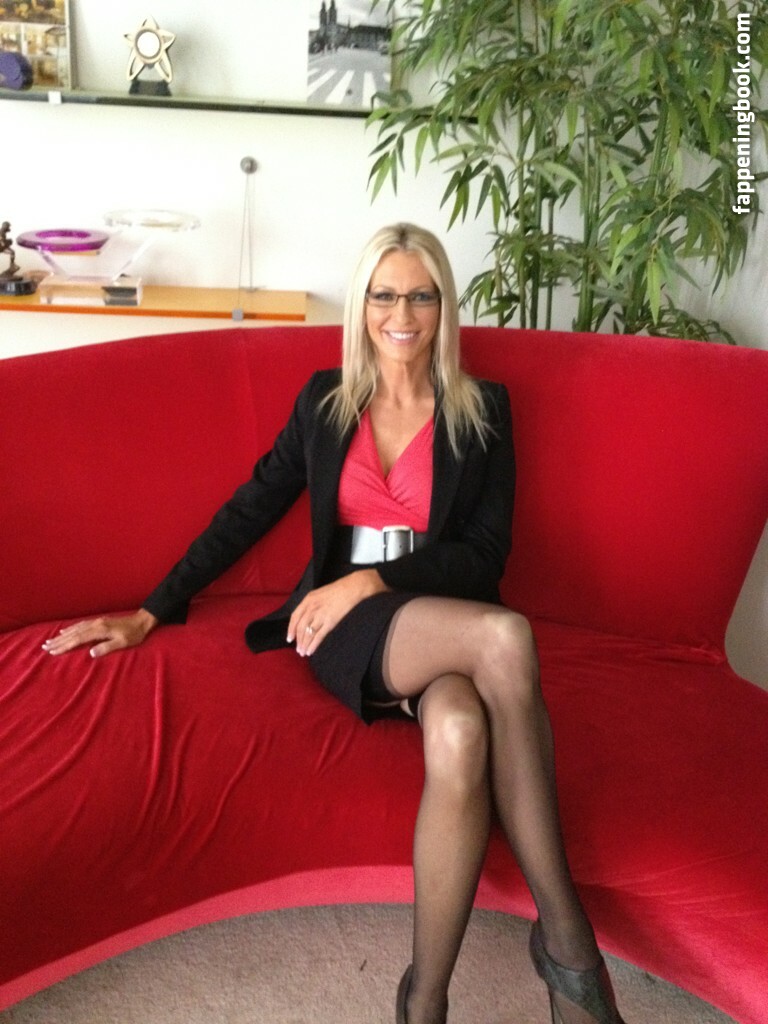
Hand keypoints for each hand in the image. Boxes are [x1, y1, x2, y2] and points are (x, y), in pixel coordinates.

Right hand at [42, 609, 158, 658]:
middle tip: (45, 646)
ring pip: (76, 628)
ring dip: (63, 635)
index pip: (78, 639)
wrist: (142, 621)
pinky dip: (71, 629)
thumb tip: (91, 653)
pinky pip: (81, 625)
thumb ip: (107, 647)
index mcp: (100, 630)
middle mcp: (96, 624)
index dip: (65, 646)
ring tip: (51, 640)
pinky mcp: (99, 622)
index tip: (53, 651)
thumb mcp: (123, 643)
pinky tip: (66, 631)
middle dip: (59, 641)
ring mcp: (97, 622)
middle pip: (74, 633)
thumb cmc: (134, 634)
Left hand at [287, 569, 387, 656]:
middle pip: (301, 627)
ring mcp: (321, 615)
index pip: (295, 617)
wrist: (352, 588)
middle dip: (298, 640)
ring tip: (303, 653)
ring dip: (305, 645)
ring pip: (308, 633)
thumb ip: (310, 604)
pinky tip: (311, 651)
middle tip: (298, 649)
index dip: (291, 629)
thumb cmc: (337, 590)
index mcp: (308, 600)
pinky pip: (318, 636)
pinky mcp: (330, 622)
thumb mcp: (319, 593)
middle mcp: (312, 608)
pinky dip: (313, 645)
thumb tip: (305, 618)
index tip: (289, 639)